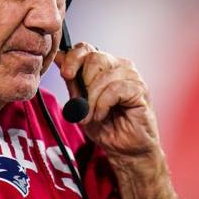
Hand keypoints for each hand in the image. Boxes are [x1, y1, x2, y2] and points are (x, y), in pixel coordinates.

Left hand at [54, 43, 163, 177]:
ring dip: (92, 100)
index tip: (65, 74)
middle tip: (82, 106)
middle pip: (94, 58)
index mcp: (104, 66)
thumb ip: (72, 81)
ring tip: (92, 116)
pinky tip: (102, 115)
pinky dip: (103, 104)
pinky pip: (115, 89)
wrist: (125, 149)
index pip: (85, 48)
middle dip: (83, 84)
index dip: (72, 58)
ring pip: (103, 76)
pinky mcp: (140, 89)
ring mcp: (132, 76)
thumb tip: (57, 57)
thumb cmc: (105, 126)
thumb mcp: (80, 102)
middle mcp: (119, 66)